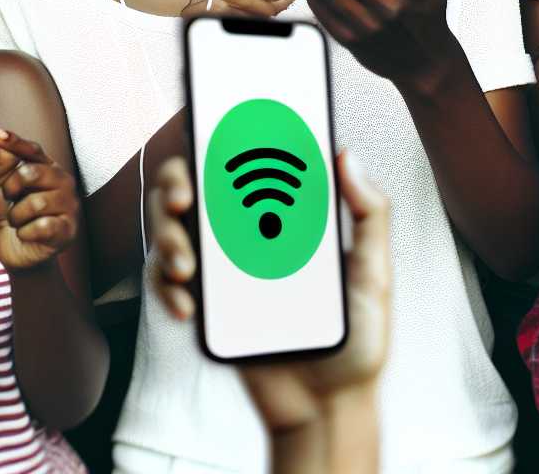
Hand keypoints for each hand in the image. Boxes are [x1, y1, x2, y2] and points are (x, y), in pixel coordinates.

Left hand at [0, 127, 79, 271]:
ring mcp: (69, 206)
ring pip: (36, 203)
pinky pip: (42, 226)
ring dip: (16, 216)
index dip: (13, 141)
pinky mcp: (69, 230)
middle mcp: (63, 182)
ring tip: (18, 221)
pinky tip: (26, 234)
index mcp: (46, 167)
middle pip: (33, 173)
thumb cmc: (11, 214)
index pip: (31, 149)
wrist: (18, 252)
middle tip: (9, 198)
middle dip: (11, 188)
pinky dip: (25, 232)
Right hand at [149, 150, 390, 430]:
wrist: (327, 407)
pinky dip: (165, 288)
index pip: (247, 164)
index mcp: (286, 218)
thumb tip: (346, 154)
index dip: (221, 139)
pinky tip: (188, 308)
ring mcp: (222, 269)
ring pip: (170, 229)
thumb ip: (369, 215)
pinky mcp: (205, 304)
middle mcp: (248, 235)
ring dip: (165, 238)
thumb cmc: (357, 341)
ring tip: (188, 268)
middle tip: (184, 200)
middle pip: (194, 186)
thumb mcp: (373, 275)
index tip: (211, 132)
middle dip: (174, 182)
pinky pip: (166, 282)